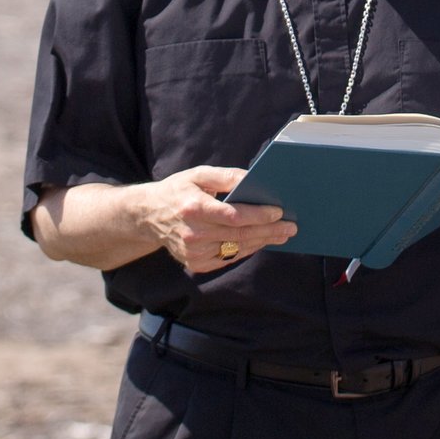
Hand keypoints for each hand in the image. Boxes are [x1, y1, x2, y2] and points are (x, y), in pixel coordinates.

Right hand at [140, 166, 298, 273]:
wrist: (148, 216)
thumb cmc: (178, 190)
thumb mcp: (198, 175)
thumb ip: (226, 176)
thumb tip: (253, 179)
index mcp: (193, 208)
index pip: (233, 216)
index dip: (258, 215)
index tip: (279, 211)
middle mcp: (193, 234)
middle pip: (239, 235)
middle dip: (269, 231)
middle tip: (291, 227)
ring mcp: (193, 252)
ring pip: (237, 248)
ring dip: (262, 241)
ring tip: (282, 234)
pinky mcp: (195, 264)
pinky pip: (228, 258)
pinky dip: (246, 249)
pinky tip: (261, 241)